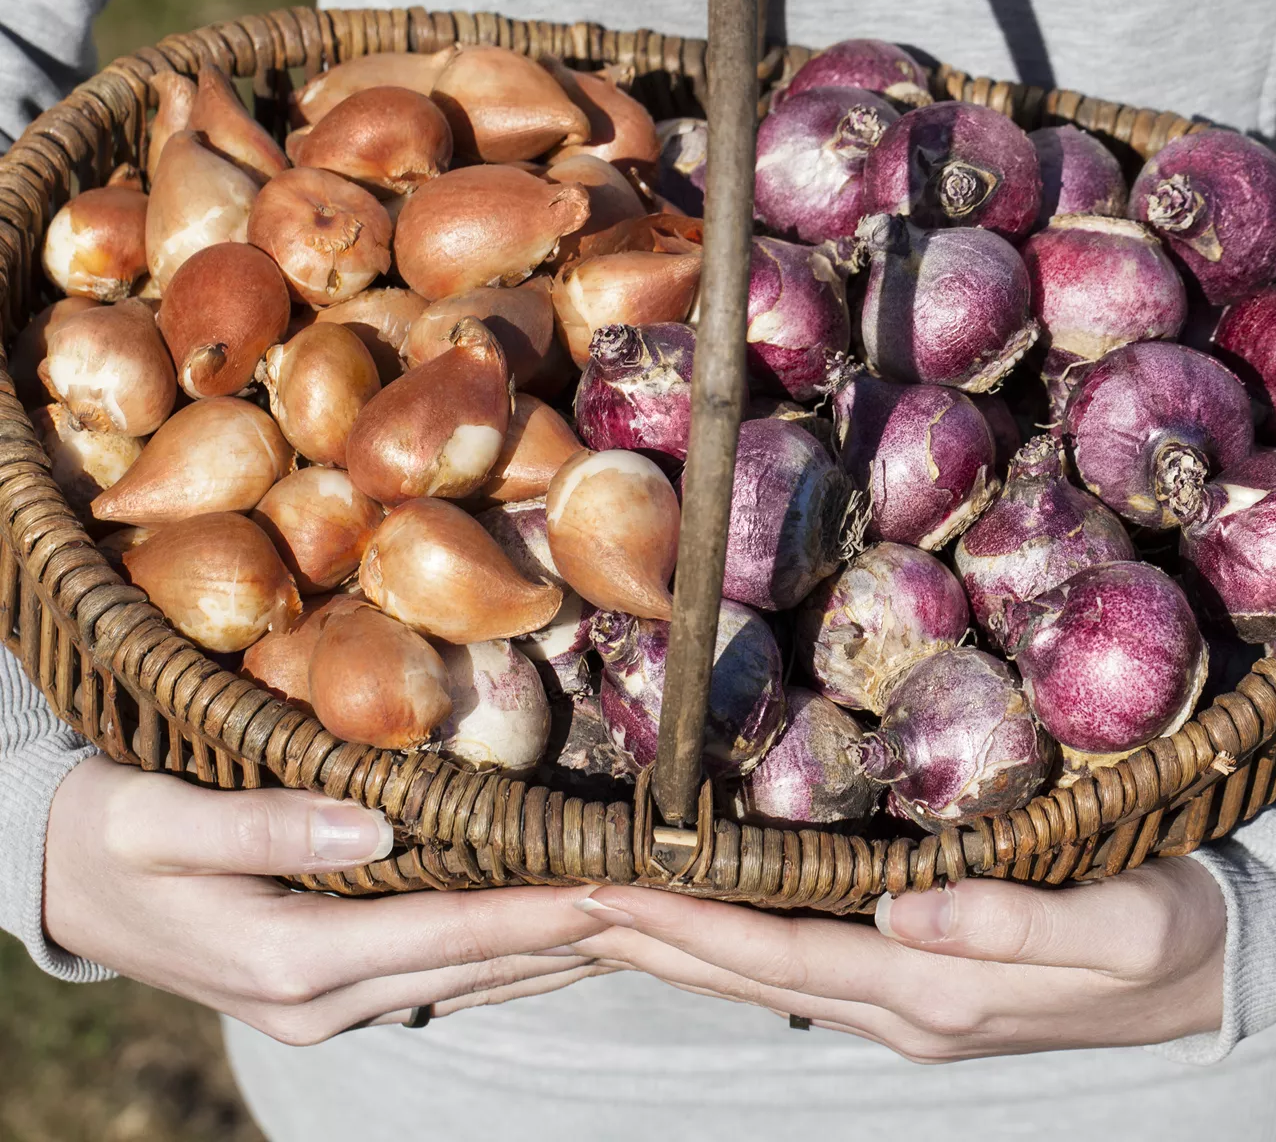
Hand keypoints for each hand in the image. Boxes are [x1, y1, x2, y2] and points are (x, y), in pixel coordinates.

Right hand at [44, 756, 609, 1044]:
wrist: (66, 881)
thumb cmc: (110, 835)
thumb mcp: (162, 822)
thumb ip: (265, 826)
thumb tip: (375, 824)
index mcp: (290, 958)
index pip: (449, 931)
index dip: (538, 911)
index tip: (616, 890)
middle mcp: (324, 998)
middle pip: (478, 963)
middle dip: (571, 936)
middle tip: (659, 905)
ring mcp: (331, 1003)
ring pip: (471, 978)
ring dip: (553, 951)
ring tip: (634, 922)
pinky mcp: (332, 988)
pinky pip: (444, 973)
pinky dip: (506, 951)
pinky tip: (555, 933)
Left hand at [570, 857, 1224, 1062]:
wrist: (1224, 967)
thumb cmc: (1177, 934)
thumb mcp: (1118, 926)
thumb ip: (1015, 922)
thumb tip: (905, 907)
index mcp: (938, 991)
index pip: (783, 956)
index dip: (690, 928)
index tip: (606, 894)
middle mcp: (908, 1006)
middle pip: (753, 974)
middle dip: (657, 941)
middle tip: (568, 900)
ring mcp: (913, 1003)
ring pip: (769, 976)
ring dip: (686, 947)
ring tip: (611, 912)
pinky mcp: (928, 984)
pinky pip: (805, 968)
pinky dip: (741, 945)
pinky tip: (712, 923)